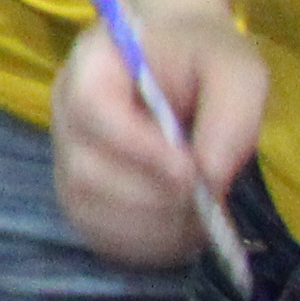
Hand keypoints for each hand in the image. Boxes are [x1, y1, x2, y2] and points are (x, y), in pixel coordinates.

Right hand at [47, 0, 265, 274]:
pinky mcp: (80, 193)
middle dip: (155, 195)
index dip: (139, 149)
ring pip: (88, 207)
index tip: (193, 171)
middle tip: (207, 197)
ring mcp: (66, 156)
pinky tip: (181, 228)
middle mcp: (65, 113)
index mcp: (92, 66)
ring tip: (199, 213)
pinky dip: (142, 242)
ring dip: (151, 223)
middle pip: (86, 170)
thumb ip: (231, 114)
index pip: (92, 110)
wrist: (181, 60)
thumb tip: (210, 177)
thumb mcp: (234, 69)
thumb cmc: (205, 58)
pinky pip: (96, 231)